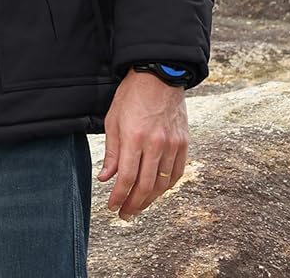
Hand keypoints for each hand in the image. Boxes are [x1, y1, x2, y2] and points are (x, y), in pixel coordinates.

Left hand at [98, 68, 187, 220]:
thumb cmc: (132, 95)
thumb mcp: (113, 119)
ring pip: (162, 183)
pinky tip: (157, 192)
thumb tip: (106, 178)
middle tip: (124, 214)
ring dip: (149, 199)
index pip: (126, 177)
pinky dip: (167, 187)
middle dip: (133, 204)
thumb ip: (111, 151)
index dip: (119, 197)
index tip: (112, 207)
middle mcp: (155, 144)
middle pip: (145, 186)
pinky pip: (177, 173)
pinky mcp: (184, 143)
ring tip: (138, 206)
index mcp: (134, 137)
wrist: (159, 76)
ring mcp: (172, 144)